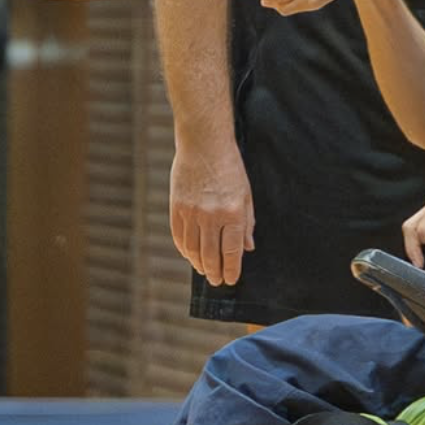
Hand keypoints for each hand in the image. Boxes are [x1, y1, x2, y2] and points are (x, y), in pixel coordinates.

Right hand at [169, 140, 253, 285]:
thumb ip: (247, 222)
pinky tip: (190, 255)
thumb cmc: (229, 167)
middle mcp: (211, 216)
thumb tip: (248, 248)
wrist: (203, 144)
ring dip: (199, 264)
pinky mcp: (176, 207)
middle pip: (211, 255)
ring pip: (193, 249)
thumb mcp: (246, 193)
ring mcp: (191, 212)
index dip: (232, 269)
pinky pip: (179, 236)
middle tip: (217, 281)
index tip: (231, 280)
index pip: (232, 251)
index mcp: (233, 213)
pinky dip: (184, 249)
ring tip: (205, 270)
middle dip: (215, 272)